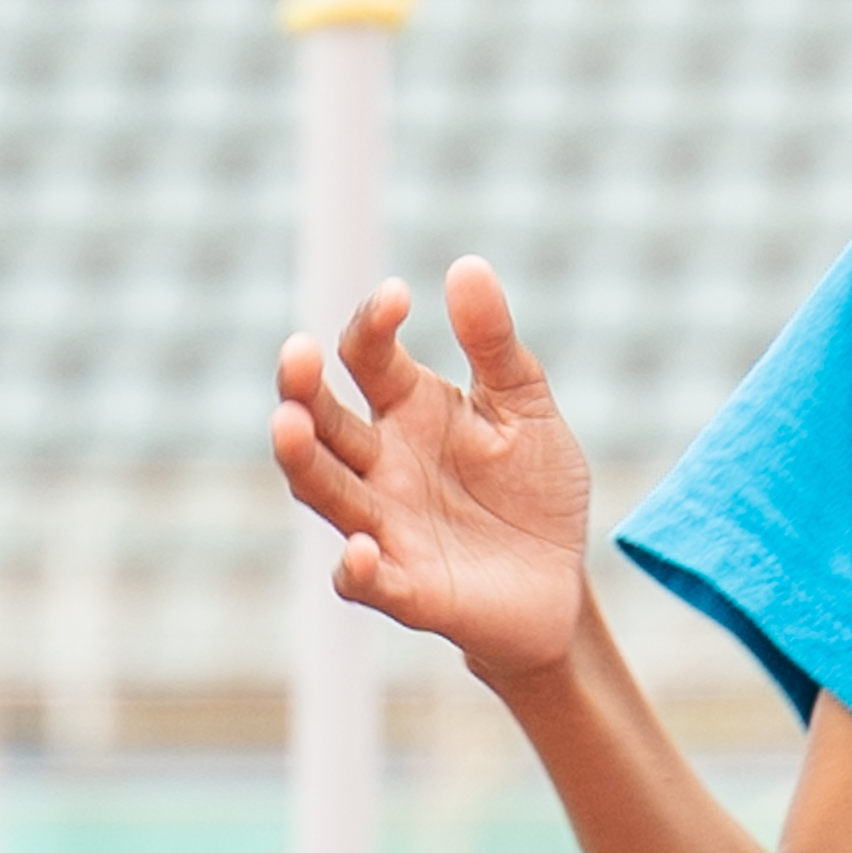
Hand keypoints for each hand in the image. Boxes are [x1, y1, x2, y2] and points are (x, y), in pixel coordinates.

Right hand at [270, 256, 595, 688]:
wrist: (559, 579)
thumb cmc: (533, 488)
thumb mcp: (525, 408)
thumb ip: (495, 345)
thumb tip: (468, 265)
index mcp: (408, 411)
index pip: (367, 358)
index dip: (373, 324)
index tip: (398, 295)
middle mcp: (380, 465)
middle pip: (323, 423)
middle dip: (302, 390)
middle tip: (296, 354)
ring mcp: (384, 525)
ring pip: (324, 490)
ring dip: (304, 460)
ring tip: (290, 424)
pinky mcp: (404, 587)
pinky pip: (364, 579)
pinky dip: (356, 567)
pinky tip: (360, 548)